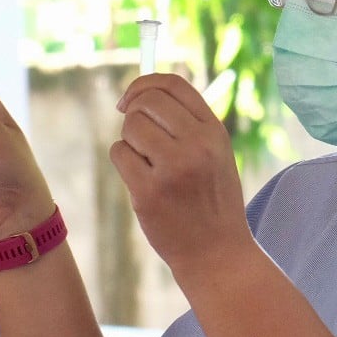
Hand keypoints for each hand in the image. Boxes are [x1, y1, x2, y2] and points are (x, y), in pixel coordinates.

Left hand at [111, 73, 253, 276]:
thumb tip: (139, 94)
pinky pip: (119, 154)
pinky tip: (142, 181)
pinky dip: (124, 163)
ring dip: (130, 142)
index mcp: (215, 132)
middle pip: (146, 102)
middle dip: (132, 114)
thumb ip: (188, 124)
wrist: (217, 253)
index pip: (173, 85)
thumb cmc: (211, 201)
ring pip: (130, 127)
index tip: (129, 98)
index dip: (144, 83)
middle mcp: (197, 145)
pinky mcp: (149, 191)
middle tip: (137, 136)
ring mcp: (173, 168)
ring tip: (147, 165)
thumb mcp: (215, 155)